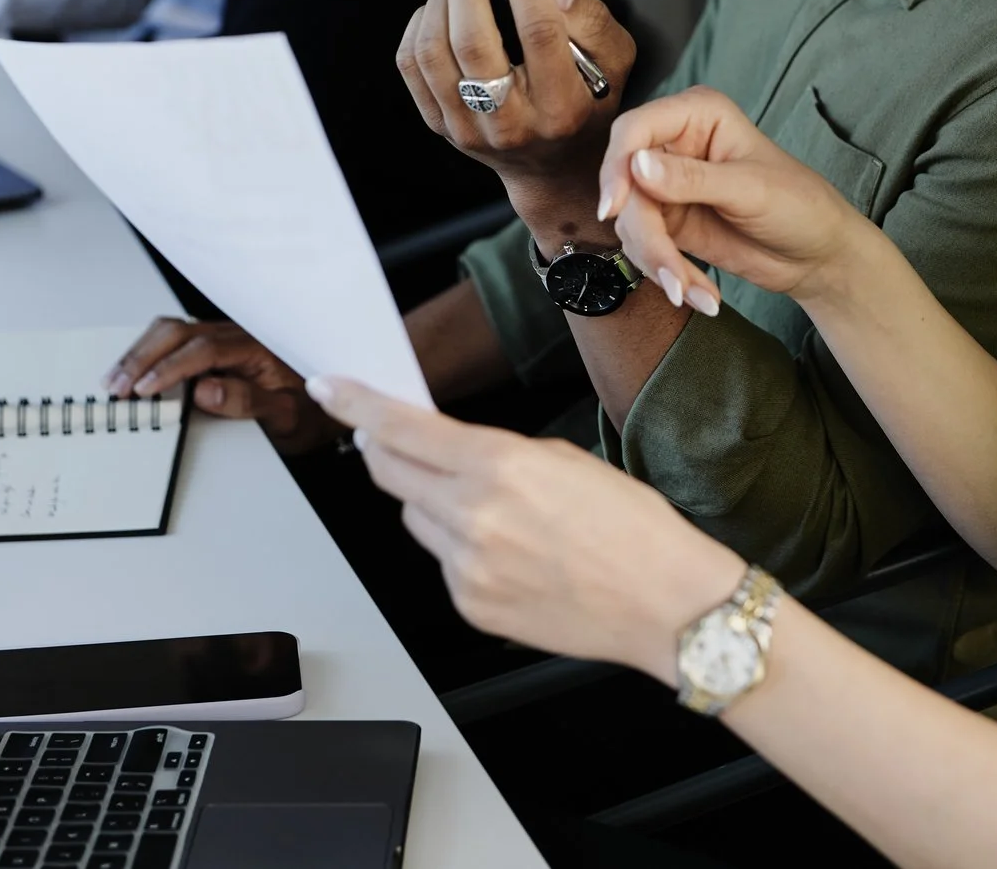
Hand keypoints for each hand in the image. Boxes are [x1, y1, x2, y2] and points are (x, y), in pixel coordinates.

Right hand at [105, 318, 333, 454]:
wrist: (326, 409)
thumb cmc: (308, 413)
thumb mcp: (286, 417)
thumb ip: (248, 403)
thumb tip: (205, 391)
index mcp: (256, 349)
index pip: (204, 350)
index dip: (170, 368)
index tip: (145, 389)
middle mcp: (239, 336)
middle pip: (179, 332)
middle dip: (142, 357)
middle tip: (117, 387)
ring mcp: (225, 338)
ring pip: (172, 330)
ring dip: (140, 353)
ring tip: (115, 380)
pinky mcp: (216, 346)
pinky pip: (177, 339)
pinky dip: (148, 352)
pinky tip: (132, 370)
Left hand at [308, 374, 744, 681]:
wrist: (665, 604)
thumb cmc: (635, 529)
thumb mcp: (566, 459)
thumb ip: (498, 452)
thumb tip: (452, 451)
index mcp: (499, 466)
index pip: (401, 428)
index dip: (357, 406)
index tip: (331, 390)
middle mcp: (473, 516)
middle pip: (391, 473)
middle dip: (383, 450)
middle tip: (388, 438)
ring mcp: (467, 567)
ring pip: (417, 519)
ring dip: (433, 503)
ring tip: (494, 511)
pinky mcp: (471, 605)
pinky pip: (444, 563)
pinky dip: (462, 550)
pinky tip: (512, 552)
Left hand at [395, 0, 635, 229]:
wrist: (553, 168)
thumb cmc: (586, 101)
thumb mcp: (614, 62)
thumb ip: (592, 21)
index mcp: (562, 106)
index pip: (539, 34)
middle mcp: (512, 124)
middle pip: (473, 43)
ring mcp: (470, 129)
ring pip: (434, 52)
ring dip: (440, 2)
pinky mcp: (441, 125)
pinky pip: (412, 66)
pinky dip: (419, 26)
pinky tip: (439, 11)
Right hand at [595, 87, 877, 313]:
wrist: (818, 255)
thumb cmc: (800, 205)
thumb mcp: (751, 189)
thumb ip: (693, 179)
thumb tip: (637, 166)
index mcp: (698, 115)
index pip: (634, 130)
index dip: (617, 167)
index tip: (614, 209)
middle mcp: (676, 144)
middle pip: (625, 184)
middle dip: (647, 236)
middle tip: (672, 278)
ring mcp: (668, 185)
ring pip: (631, 221)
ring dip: (659, 263)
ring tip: (692, 295)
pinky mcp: (669, 222)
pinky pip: (646, 247)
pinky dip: (668, 274)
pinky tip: (701, 297)